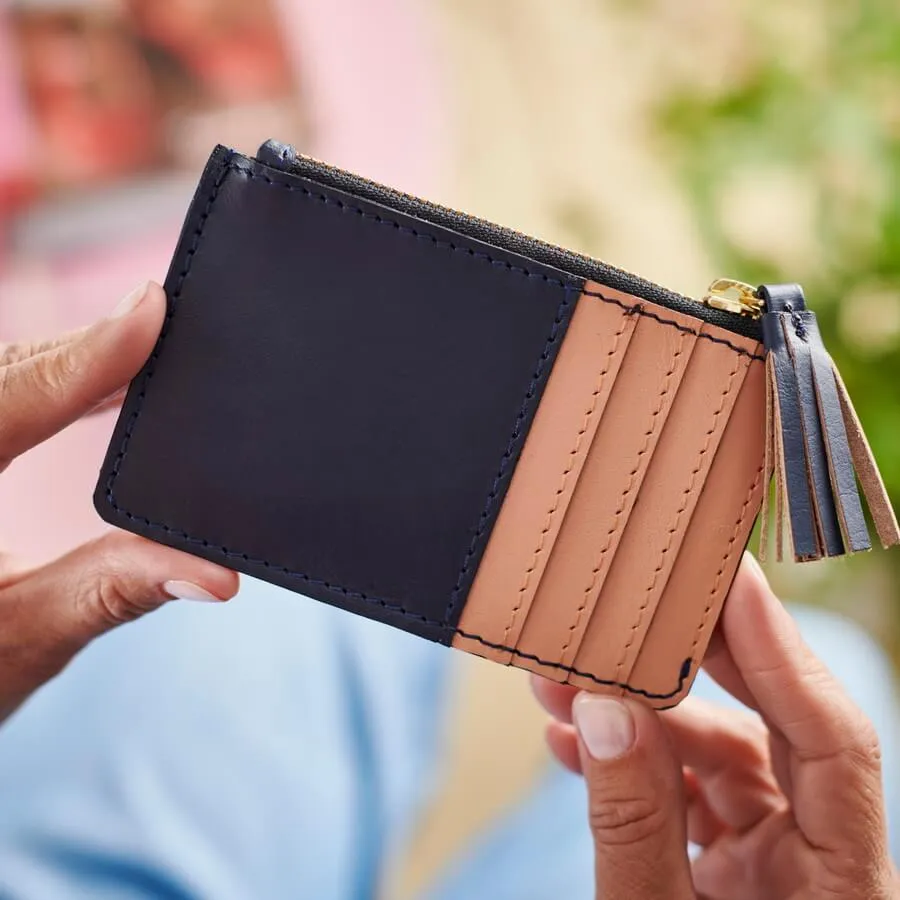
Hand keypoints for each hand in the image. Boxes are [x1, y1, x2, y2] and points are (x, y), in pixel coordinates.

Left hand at [0, 282, 237, 721]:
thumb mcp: (18, 648)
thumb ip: (108, 595)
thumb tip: (215, 573)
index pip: (8, 399)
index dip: (86, 355)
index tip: (149, 307)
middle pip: (1, 374)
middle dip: (81, 346)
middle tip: (160, 317)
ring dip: (61, 361)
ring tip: (135, 348)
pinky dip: (40, 387)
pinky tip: (88, 389)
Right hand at [532, 554, 899, 899]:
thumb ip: (631, 820)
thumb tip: (605, 708)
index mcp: (841, 887)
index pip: (831, 737)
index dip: (781, 650)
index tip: (732, 579)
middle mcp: (821, 865)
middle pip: (773, 728)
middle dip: (694, 663)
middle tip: (639, 602)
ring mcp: (777, 868)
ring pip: (717, 758)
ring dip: (638, 714)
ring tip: (561, 678)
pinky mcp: (734, 873)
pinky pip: (687, 796)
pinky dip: (632, 762)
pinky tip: (570, 739)